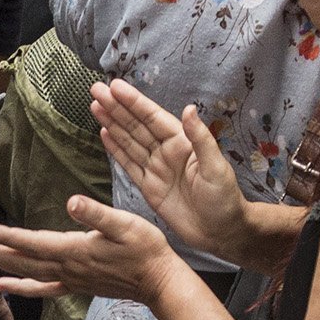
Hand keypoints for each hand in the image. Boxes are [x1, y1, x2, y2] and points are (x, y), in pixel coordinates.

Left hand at [0, 196, 178, 304]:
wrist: (159, 281)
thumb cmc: (145, 250)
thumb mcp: (124, 224)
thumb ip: (96, 214)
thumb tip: (72, 202)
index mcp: (74, 250)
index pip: (31, 243)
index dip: (5, 237)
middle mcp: (66, 268)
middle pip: (20, 260)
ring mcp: (69, 280)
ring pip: (26, 273)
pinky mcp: (75, 286)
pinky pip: (41, 289)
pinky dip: (19, 287)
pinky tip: (3, 286)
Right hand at [91, 78, 246, 257]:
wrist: (221, 233)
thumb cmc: (225, 199)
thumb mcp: (216, 167)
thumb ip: (201, 138)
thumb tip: (189, 109)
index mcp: (182, 144)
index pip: (153, 118)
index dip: (134, 102)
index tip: (115, 86)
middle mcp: (167, 152)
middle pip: (136, 126)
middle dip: (116, 107)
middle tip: (96, 89)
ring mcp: (156, 169)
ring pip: (129, 142)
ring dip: (112, 123)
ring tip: (94, 106)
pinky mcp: (149, 187)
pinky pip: (129, 164)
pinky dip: (116, 149)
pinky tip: (105, 133)